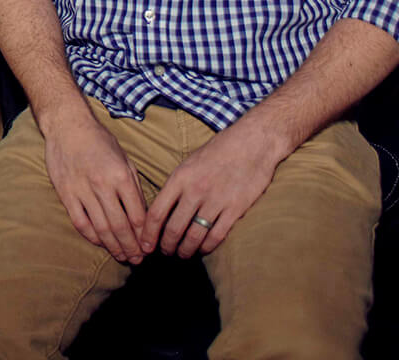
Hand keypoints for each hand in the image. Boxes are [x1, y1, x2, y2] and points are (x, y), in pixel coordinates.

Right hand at [42, 109, 148, 264]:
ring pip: (100, 228)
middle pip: (119, 226)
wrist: (68, 126)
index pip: (137, 215)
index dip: (144, 236)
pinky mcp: (66, 193)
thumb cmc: (100, 141)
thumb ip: (134, 188)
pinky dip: (91, 236)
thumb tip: (143, 216)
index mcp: (121, 176)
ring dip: (113, 246)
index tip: (149, 248)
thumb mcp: (125, 160)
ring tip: (122, 257)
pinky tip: (100, 242)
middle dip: (131, 247)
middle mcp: (102, 185)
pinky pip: (80, 222)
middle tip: (137, 260)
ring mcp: (82, 190)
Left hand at [141, 118, 283, 259]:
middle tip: (165, 252)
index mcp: (180, 178)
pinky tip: (202, 249)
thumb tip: (163, 209)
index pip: (157, 212)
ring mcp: (215, 201)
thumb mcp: (190, 162)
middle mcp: (195, 191)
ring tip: (182, 254)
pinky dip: (207, 247)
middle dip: (166, 246)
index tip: (145, 246)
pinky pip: (216, 236)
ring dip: (185, 250)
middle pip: (173, 228)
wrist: (252, 143)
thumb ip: (177, 185)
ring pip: (194, 236)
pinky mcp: (235, 209)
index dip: (148, 233)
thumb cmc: (219, 151)